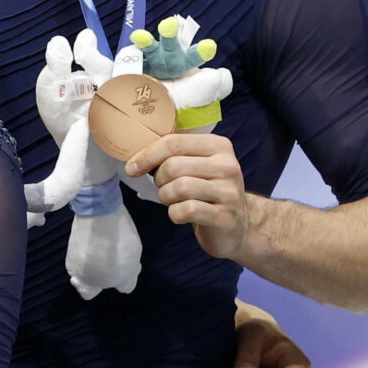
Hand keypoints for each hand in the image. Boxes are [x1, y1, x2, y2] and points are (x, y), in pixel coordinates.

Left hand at [124, 129, 266, 260]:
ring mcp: (228, 191)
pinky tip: (182, 214)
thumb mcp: (196, 165)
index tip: (132, 168)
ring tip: (174, 201)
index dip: (146, 156)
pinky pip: (186, 210)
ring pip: (178, 188)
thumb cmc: (206, 191)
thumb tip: (135, 159)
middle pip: (173, 166)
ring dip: (166, 197)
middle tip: (165, 188)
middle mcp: (227, 165)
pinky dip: (175, 214)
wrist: (235, 225)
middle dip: (160, 180)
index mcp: (218, 146)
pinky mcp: (224, 216)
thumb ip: (173, 154)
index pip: (173, 143)